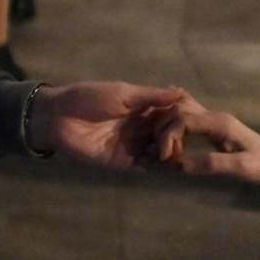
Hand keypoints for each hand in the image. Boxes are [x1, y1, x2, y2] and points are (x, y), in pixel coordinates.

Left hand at [33, 81, 201, 169]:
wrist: (58, 117)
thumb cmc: (88, 98)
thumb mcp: (123, 93)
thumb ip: (151, 96)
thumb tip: (181, 92)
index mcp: (141, 109)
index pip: (168, 114)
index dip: (183, 117)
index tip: (201, 119)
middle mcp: (139, 128)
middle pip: (166, 135)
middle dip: (180, 138)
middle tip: (194, 140)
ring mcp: (132, 146)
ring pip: (158, 152)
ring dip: (171, 153)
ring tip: (186, 153)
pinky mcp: (122, 162)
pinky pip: (144, 166)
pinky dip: (157, 166)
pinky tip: (170, 166)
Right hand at [137, 96, 259, 191]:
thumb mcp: (242, 168)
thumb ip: (213, 164)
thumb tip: (180, 165)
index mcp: (219, 122)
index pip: (182, 118)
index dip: (168, 136)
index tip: (165, 158)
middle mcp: (214, 116)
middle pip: (177, 109)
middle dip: (163, 130)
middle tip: (162, 155)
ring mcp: (214, 120)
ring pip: (180, 110)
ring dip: (166, 127)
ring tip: (163, 150)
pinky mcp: (213, 127)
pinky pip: (188, 118)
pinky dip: (173, 124)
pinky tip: (166, 135)